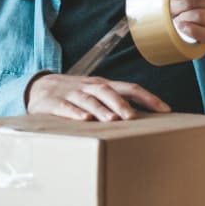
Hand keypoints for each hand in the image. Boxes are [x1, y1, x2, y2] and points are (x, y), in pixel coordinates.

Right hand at [25, 73, 170, 121]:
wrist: (39, 86)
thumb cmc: (76, 94)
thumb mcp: (96, 94)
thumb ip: (116, 103)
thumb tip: (145, 119)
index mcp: (104, 85)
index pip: (130, 88)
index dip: (148, 98)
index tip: (165, 110)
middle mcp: (90, 87)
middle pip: (108, 91)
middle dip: (121, 104)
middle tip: (132, 117)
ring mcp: (72, 93)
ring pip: (88, 99)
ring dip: (101, 109)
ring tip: (112, 120)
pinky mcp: (54, 103)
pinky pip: (65, 107)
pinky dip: (74, 113)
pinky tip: (83, 119)